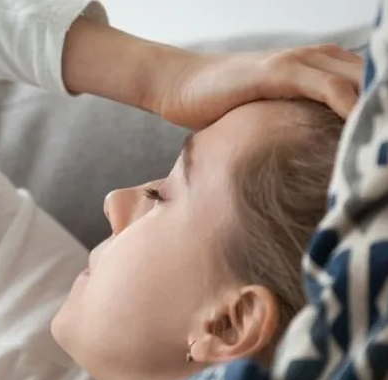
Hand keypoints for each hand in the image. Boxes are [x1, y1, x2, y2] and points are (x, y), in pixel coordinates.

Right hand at [62, 18, 362, 129]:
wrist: (177, 85)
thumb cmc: (218, 104)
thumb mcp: (269, 115)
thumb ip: (299, 123)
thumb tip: (322, 158)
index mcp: (323, 66)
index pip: (373, 84)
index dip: (384, 114)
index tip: (386, 150)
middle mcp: (321, 58)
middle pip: (377, 81)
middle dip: (387, 115)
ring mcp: (302, 61)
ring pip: (363, 82)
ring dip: (379, 114)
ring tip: (385, 148)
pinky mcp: (281, 71)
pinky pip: (332, 88)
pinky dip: (353, 108)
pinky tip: (362, 130)